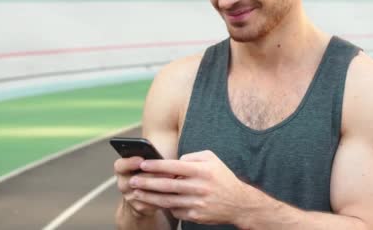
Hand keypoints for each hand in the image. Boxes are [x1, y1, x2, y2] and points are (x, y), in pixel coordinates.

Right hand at [114, 156, 173, 217]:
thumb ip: (150, 157)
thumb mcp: (148, 161)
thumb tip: (159, 154)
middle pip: (133, 180)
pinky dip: (163, 197)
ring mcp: (130, 197)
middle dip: (152, 176)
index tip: (141, 160)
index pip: (120, 166)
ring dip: (159, 188)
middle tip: (167, 171)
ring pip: (143, 194)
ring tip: (174, 181)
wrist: (146, 192)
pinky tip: (174, 192)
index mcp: (122, 169)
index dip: (129, 163)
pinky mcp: (139, 207)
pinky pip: (151, 203)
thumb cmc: (150, 170)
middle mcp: (123, 184)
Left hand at [129, 150, 249, 224]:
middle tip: (133, 180)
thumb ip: (192, 157)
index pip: (174, 167)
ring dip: (149, 196)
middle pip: (167, 185)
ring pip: (167, 200)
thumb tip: (175, 161)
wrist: (239, 203)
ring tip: (137, 192)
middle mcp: (199, 187)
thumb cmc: (222, 178)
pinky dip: (162, 206)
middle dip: (147, 182)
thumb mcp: (212, 159)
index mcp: (202, 171)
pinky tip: (152, 202)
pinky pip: (174, 210)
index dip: (157, 165)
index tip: (143, 164)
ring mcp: (197, 203)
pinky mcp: (195, 216)